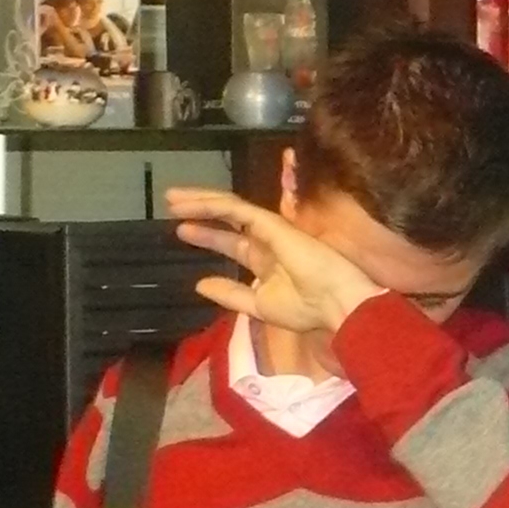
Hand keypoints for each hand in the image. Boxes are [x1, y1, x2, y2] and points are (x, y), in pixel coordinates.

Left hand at [162, 185, 381, 334]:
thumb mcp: (260, 306)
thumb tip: (200, 285)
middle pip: (228, 220)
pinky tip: (190, 204)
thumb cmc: (307, 309)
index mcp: (267, 262)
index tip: (183, 231)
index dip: (209, 236)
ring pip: (229, 208)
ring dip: (200, 201)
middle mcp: (267, 241)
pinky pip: (236, 210)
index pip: (233, 243)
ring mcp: (271, 229)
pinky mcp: (272, 223)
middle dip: (200, 212)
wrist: (336, 303)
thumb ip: (232, 294)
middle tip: (171, 206)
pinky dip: (212, 205)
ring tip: (172, 198)